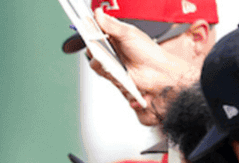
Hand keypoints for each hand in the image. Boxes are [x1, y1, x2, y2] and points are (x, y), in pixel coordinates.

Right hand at [92, 9, 200, 124]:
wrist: (155, 73)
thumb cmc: (147, 52)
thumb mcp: (128, 34)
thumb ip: (111, 25)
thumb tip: (98, 13)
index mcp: (116, 34)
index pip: (98, 27)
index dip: (90, 25)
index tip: (83, 22)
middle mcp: (112, 47)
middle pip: (92, 42)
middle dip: (91, 41)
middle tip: (94, 39)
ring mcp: (110, 60)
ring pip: (93, 56)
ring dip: (97, 55)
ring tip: (105, 54)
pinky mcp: (110, 73)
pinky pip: (98, 69)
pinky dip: (101, 66)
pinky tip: (109, 64)